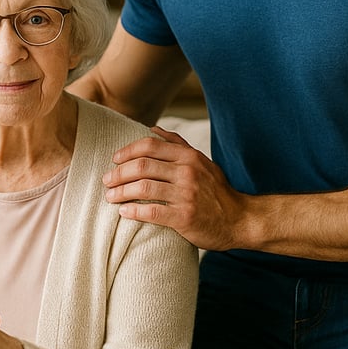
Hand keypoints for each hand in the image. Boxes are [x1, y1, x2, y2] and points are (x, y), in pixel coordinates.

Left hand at [102, 125, 247, 250]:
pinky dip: (133, 211)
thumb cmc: (217, 191)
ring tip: (110, 196)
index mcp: (189, 156)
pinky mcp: (185, 217)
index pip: (150, 145)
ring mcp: (186, 195)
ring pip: (143, 188)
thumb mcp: (202, 162)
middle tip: (107, 180)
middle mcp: (187, 172)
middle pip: (142, 166)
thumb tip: (153, 128)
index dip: (127, 151)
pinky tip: (124, 212)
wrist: (240, 219)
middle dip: (118, 173)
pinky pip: (152, 212)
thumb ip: (178, 144)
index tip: (114, 160)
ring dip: (120, 192)